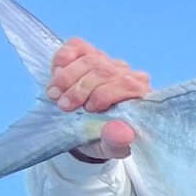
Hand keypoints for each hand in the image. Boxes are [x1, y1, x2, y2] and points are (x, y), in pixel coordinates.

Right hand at [47, 39, 148, 158]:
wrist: (88, 130)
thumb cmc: (103, 138)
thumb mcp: (109, 148)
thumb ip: (117, 143)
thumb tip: (122, 132)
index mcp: (141, 97)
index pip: (127, 85)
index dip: (103, 94)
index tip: (86, 110)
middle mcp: (129, 75)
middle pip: (105, 71)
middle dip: (80, 89)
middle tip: (64, 106)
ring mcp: (109, 62)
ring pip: (90, 59)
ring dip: (67, 77)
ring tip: (55, 95)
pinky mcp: (90, 54)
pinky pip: (78, 46)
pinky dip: (63, 57)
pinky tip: (57, 73)